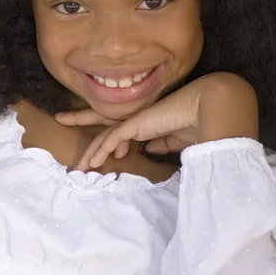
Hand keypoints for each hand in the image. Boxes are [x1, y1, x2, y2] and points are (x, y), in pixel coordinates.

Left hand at [56, 72, 258, 171]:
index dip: (106, 139)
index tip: (97, 151)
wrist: (211, 107)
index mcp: (145, 123)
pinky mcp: (136, 122)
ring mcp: (135, 119)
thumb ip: (162, 142)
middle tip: (64, 128)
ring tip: (79, 168)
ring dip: (90, 152)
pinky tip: (94, 162)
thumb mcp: (177, 139)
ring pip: (104, 136)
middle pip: (103, 126)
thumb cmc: (198, 122)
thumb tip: (148, 149)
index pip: (119, 130)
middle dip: (82, 127)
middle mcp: (137, 119)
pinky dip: (102, 150)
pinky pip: (112, 137)